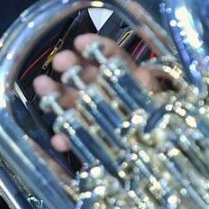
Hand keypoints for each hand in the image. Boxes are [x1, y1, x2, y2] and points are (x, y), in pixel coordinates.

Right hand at [32, 34, 159, 153]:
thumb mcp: (161, 103)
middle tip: (58, 62)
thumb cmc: (166, 130)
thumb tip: (142, 73)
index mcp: (130, 81)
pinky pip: (75, 138)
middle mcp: (109, 96)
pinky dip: (66, 139)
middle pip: (86, 77)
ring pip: (73, 104)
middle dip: (70, 67)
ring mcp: (96, 118)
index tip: (79, 43)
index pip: (112, 57)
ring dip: (55, 96)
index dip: (96, 47)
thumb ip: (149, 89)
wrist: (164, 166)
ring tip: (42, 90)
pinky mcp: (91, 143)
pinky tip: (58, 139)